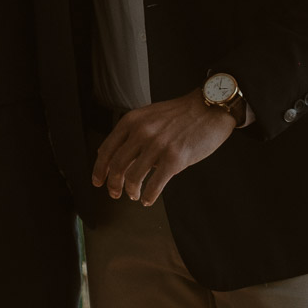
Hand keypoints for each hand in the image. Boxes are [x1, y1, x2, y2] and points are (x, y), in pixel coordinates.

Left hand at [91, 91, 240, 205]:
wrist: (209, 108)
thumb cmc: (181, 114)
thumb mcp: (150, 116)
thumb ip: (133, 134)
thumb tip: (118, 159)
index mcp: (132, 121)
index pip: (106, 149)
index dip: (99, 169)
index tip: (98, 181)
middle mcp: (142, 132)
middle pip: (116, 166)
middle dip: (113, 184)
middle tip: (115, 193)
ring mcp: (158, 146)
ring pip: (133, 177)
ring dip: (131, 191)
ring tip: (134, 195)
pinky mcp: (175, 159)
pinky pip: (154, 185)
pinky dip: (148, 196)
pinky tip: (148, 199)